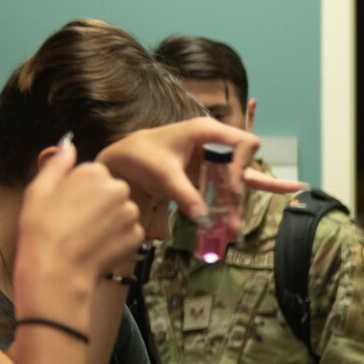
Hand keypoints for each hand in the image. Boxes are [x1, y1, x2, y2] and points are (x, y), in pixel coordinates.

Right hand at [15, 140, 141, 317]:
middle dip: (100, 205)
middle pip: (113, 192)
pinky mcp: (138, 235)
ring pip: (123, 212)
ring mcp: (130, 212)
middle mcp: (118, 187)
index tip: (68, 207)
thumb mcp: (40, 189)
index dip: (80, 192)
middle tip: (77, 223)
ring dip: (110, 222)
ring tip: (86, 236)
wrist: (55, 269)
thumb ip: (58, 163)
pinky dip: (117, 240)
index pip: (95, 175)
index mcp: (94, 171)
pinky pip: (129, 233)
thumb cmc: (41, 229)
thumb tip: (67, 143)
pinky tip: (98, 247)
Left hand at [95, 117, 306, 223]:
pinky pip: (221, 190)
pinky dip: (225, 206)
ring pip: (233, 182)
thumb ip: (185, 195)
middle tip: (234, 225)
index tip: (232, 192)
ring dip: (234, 206)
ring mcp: (210, 159)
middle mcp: (214, 143)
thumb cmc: (139, 156)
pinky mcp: (204, 174)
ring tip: (233, 232)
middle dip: (240, 196)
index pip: (244, 144)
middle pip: (241, 168)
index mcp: (206, 131)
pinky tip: (230, 223)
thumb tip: (205, 221)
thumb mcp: (163, 175)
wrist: (119, 161)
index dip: (243, 167)